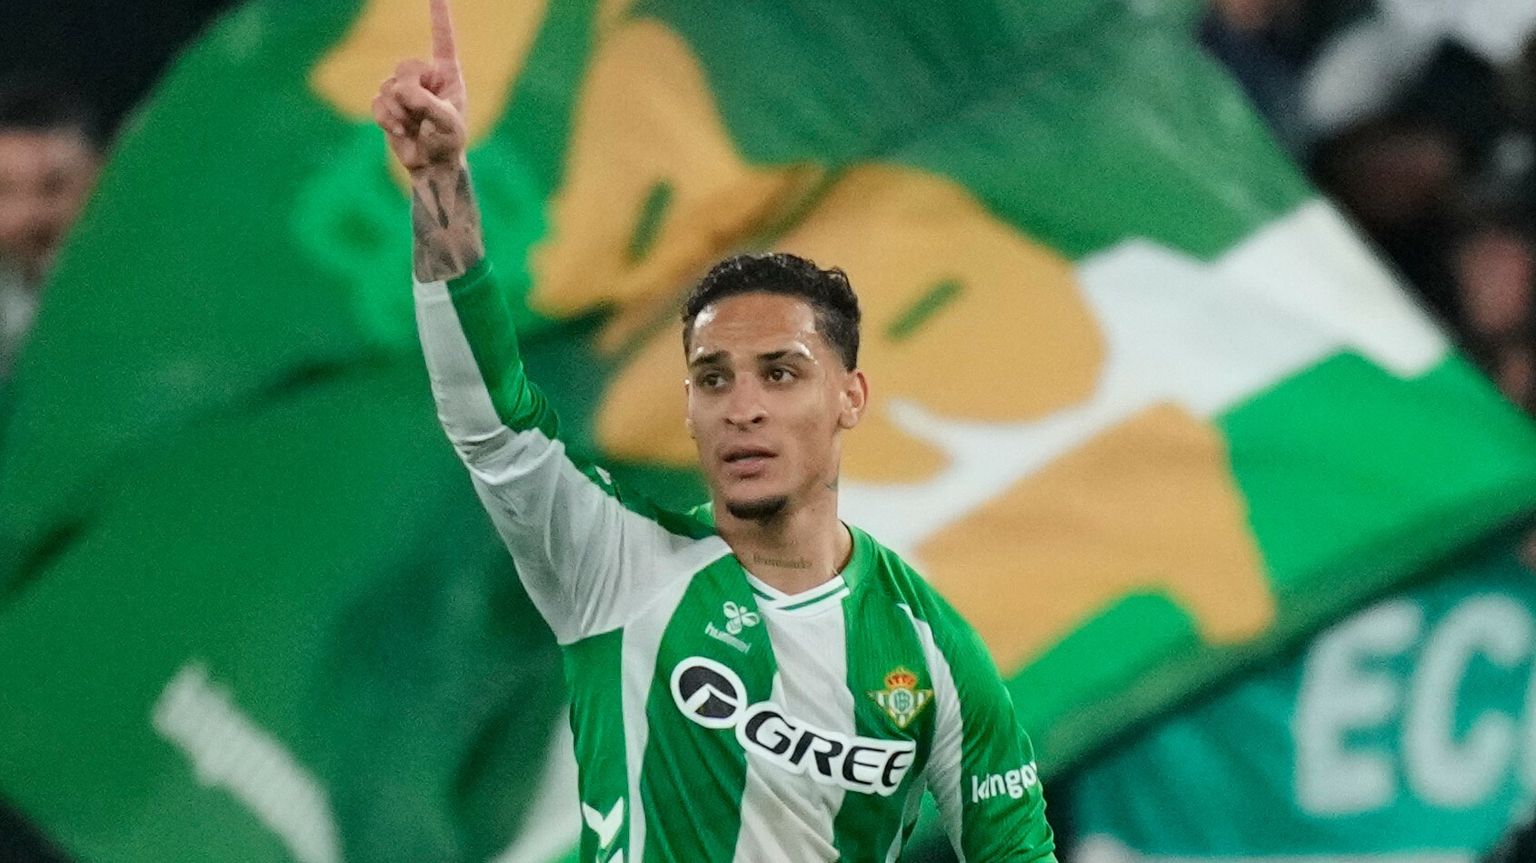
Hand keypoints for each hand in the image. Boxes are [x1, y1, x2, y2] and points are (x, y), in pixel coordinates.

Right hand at [372, 0, 467, 172]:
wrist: (432, 165)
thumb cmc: (448, 142)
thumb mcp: (447, 123)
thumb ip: (426, 103)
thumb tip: (400, 90)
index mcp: (447, 73)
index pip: (442, 37)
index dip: (438, 14)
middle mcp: (425, 76)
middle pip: (404, 68)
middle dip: (410, 95)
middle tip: (421, 116)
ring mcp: (404, 88)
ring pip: (387, 87)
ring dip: (399, 113)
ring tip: (413, 127)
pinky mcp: (388, 103)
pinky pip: (377, 102)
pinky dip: (386, 119)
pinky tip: (399, 131)